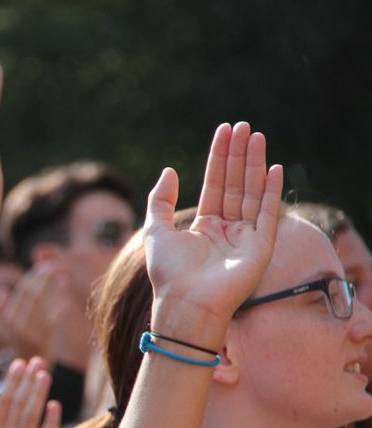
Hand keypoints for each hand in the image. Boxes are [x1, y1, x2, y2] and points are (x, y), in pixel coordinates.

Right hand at [0, 257, 80, 365]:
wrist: (26, 368)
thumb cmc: (16, 344)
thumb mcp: (2, 330)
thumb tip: (2, 292)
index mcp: (6, 317)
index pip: (23, 289)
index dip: (35, 275)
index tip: (45, 265)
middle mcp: (16, 323)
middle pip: (33, 292)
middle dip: (45, 276)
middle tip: (56, 266)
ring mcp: (32, 330)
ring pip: (44, 301)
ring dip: (55, 286)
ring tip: (64, 276)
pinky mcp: (45, 337)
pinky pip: (55, 316)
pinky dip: (60, 306)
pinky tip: (65, 300)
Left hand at [144, 122, 281, 332]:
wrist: (184, 302)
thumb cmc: (167, 272)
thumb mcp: (155, 230)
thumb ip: (160, 200)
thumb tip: (169, 170)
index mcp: (205, 226)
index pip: (215, 184)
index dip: (219, 158)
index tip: (224, 131)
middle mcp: (227, 230)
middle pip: (235, 183)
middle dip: (238, 154)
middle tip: (242, 126)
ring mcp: (245, 238)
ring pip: (251, 192)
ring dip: (254, 163)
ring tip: (254, 135)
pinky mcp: (260, 247)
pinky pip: (268, 214)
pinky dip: (270, 191)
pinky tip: (273, 167)